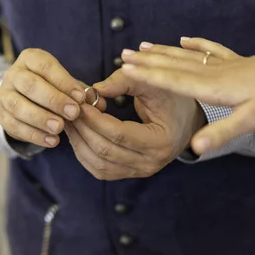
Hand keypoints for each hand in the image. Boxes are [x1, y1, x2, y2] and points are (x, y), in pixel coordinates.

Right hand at [0, 49, 104, 147]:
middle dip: (53, 100)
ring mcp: (4, 95)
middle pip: (29, 85)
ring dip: (40, 118)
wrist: (25, 99)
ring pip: (18, 106)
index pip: (45, 67)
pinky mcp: (2, 116)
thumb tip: (100, 103)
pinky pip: (15, 126)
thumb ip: (82, 93)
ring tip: (59, 129)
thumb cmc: (53, 88)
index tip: (81, 97)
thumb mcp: (67, 85)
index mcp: (30, 59)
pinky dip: (34, 135)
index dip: (64, 82)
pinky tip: (52, 141)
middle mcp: (13, 74)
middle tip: (73, 113)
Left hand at [64, 48, 205, 180]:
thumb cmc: (172, 98)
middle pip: (105, 151)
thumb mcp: (155, 83)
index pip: (119, 134)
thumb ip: (125, 80)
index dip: (94, 119)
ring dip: (78, 141)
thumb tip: (94, 89)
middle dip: (82, 128)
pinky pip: (100, 170)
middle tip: (68, 109)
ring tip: (69, 119)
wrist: (186, 121)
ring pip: (98, 164)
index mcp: (161, 142)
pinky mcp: (129, 173)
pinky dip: (83, 153)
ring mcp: (140, 172)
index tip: (79, 102)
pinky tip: (77, 134)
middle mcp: (151, 163)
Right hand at [121, 38, 254, 154]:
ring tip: (143, 47)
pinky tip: (185, 39)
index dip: (147, 75)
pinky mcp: (234, 61)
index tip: (125, 68)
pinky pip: (208, 49)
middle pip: (172, 65)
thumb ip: (220, 134)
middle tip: (123, 55)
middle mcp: (210, 72)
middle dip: (147, 61)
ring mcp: (222, 64)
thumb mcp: (250, 120)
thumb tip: (193, 150)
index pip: (171, 80)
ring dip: (162, 52)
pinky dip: (194, 43)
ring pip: (185, 56)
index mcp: (209, 87)